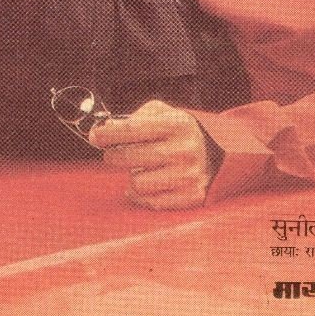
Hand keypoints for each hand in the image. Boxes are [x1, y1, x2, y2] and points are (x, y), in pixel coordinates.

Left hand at [88, 100, 215, 209]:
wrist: (220, 153)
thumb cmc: (181, 132)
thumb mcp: (165, 113)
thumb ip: (136, 117)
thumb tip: (107, 128)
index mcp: (176, 124)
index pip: (132, 129)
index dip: (108, 134)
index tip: (94, 136)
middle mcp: (184, 150)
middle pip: (129, 157)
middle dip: (112, 155)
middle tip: (112, 153)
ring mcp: (188, 175)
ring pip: (137, 182)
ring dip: (131, 176)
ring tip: (140, 168)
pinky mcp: (191, 196)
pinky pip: (151, 201)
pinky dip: (141, 194)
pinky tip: (146, 184)